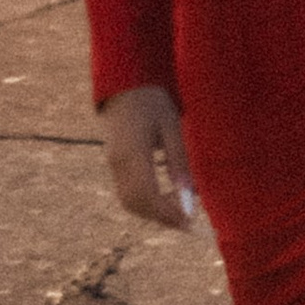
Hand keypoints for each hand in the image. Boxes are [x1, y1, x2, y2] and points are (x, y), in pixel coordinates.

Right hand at [100, 83, 195, 227]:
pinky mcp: (113, 162)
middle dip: (162, 217)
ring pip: (129, 202)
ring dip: (153, 212)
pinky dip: (146, 203)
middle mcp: (117, 162)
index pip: (148, 196)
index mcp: (132, 153)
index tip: (191, 221)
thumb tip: (189, 200)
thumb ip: (179, 163)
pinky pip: (126, 192)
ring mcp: (112, 163)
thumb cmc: (152, 100)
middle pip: (136, 204)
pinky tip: (166, 198)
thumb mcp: (171, 127)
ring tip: (180, 211)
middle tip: (189, 222)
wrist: (123, 83)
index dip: (169, 214)